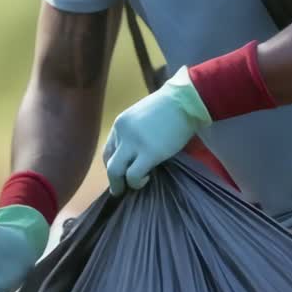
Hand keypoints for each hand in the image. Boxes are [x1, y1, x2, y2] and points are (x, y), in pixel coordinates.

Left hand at [102, 67, 211, 195]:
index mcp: (120, 124)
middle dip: (113, 179)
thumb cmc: (168, 108)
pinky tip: (146, 178)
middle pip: (108, 162)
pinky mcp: (149, 153)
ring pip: (115, 171)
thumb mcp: (142, 117)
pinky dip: (137, 182)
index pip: (108, 149)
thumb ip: (134, 133)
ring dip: (121, 184)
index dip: (112, 164)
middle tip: (119, 190)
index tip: (121, 172)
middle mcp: (122, 133)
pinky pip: (134, 175)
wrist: (184, 101)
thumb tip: (134, 153)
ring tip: (132, 187)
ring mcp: (134, 143)